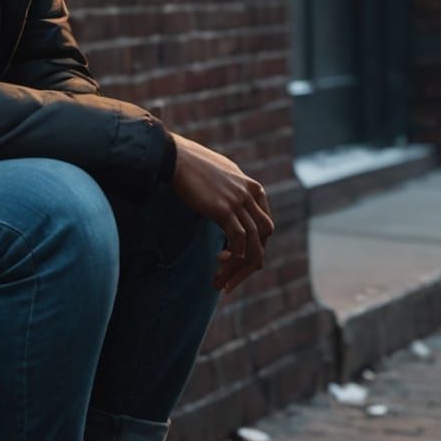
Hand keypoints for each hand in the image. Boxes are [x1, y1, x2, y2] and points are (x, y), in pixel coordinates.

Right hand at [167, 133, 274, 294]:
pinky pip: (238, 241)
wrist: (175, 157)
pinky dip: (233, 258)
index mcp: (253, 188)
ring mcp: (239, 202)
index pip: (265, 225)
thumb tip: (229, 209)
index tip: (234, 258)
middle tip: (233, 278)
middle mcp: (250, 195)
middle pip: (265, 236)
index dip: (254, 246)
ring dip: (239, 268)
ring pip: (253, 244)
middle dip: (252, 261)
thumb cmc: (192, 166)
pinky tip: (220, 264)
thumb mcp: (222, 176)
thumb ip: (232, 191)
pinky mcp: (224, 209)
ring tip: (221, 283)